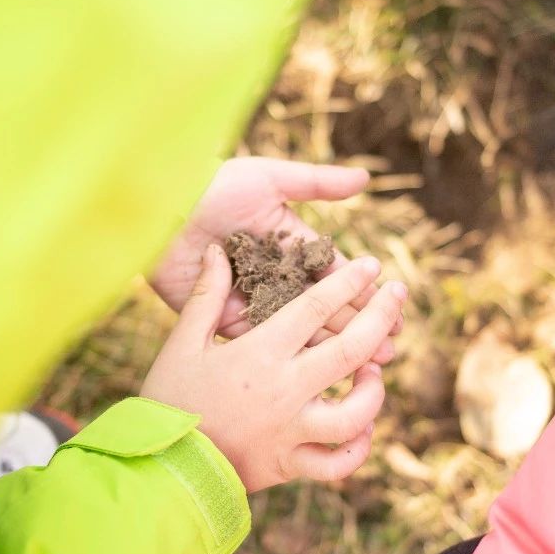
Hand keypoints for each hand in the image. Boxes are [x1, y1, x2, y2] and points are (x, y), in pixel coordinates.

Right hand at [142, 247, 408, 492]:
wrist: (160, 467)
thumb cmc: (168, 401)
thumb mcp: (180, 344)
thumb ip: (204, 297)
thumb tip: (216, 251)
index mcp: (260, 354)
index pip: (315, 308)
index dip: (347, 282)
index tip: (371, 265)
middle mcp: (285, 390)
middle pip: (351, 350)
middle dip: (382, 316)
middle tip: (398, 294)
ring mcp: (292, 430)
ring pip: (356, 413)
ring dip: (374, 390)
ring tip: (375, 371)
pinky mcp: (291, 465)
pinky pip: (338, 463)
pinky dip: (358, 449)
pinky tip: (362, 430)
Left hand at [151, 157, 398, 362]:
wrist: (160, 207)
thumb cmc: (213, 185)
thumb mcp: (269, 178)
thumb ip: (317, 183)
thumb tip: (366, 178)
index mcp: (287, 245)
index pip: (335, 274)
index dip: (365, 293)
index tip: (394, 311)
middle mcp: (273, 276)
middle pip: (324, 308)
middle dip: (359, 328)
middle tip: (391, 350)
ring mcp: (250, 300)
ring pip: (299, 330)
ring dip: (332, 349)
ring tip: (366, 366)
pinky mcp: (221, 318)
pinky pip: (260, 341)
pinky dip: (289, 357)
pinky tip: (318, 375)